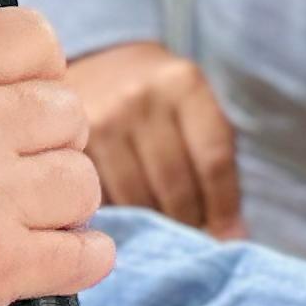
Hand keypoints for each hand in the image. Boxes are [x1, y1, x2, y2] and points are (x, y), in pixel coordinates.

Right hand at [0, 4, 117, 305]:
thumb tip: (6, 93)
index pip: (29, 36)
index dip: (38, 66)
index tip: (28, 91)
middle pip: (68, 111)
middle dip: (49, 140)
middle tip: (17, 166)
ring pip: (83, 183)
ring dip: (61, 202)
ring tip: (22, 217)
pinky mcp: (4, 269)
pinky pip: (89, 255)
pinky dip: (77, 260)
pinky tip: (48, 259)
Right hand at [66, 39, 245, 236]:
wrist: (98, 66)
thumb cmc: (160, 98)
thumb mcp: (194, 109)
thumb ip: (216, 164)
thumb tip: (232, 237)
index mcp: (185, 85)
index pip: (213, 161)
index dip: (223, 208)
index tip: (228, 238)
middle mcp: (142, 98)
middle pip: (176, 185)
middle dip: (189, 222)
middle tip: (193, 239)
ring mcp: (103, 120)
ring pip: (139, 199)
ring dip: (155, 226)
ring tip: (162, 231)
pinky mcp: (72, 146)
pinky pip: (104, 199)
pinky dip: (123, 217)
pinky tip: (130, 219)